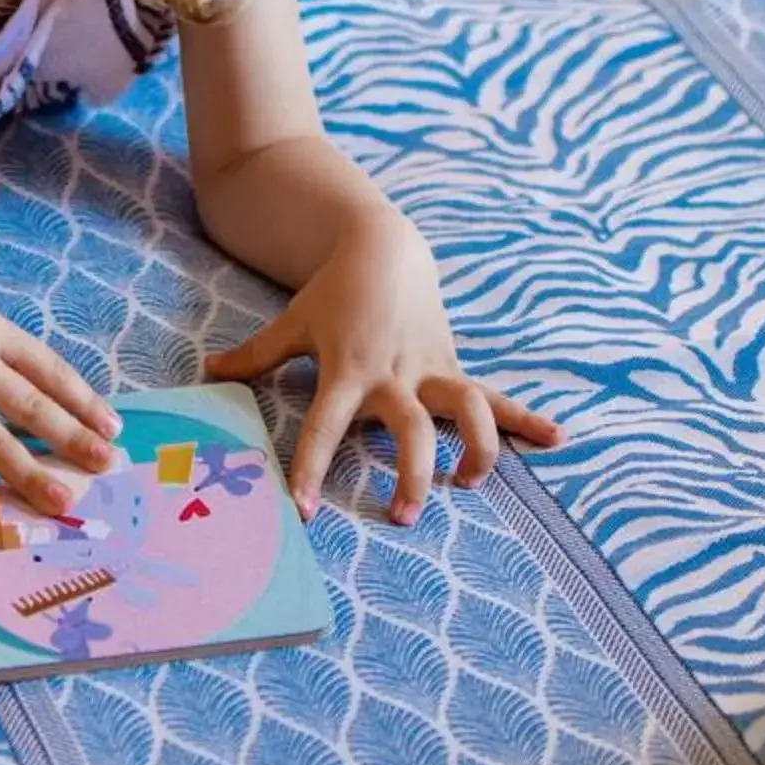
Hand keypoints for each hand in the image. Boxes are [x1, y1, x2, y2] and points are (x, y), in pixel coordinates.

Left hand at [204, 218, 560, 525]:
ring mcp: (430, 371)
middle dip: (409, 474)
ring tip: (469, 485)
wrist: (384, 249)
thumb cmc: (333, 295)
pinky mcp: (455, 366)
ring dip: (477, 449)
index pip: (325, 427)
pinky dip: (526, 418)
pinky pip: (495, 397)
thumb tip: (207, 373)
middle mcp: (394, 376)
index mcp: (347, 371)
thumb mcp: (291, 324)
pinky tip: (557, 439)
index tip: (305, 510)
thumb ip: (254, 357)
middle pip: (408, 430)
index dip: (312, 468)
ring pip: (466, 411)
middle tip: (401, 516)